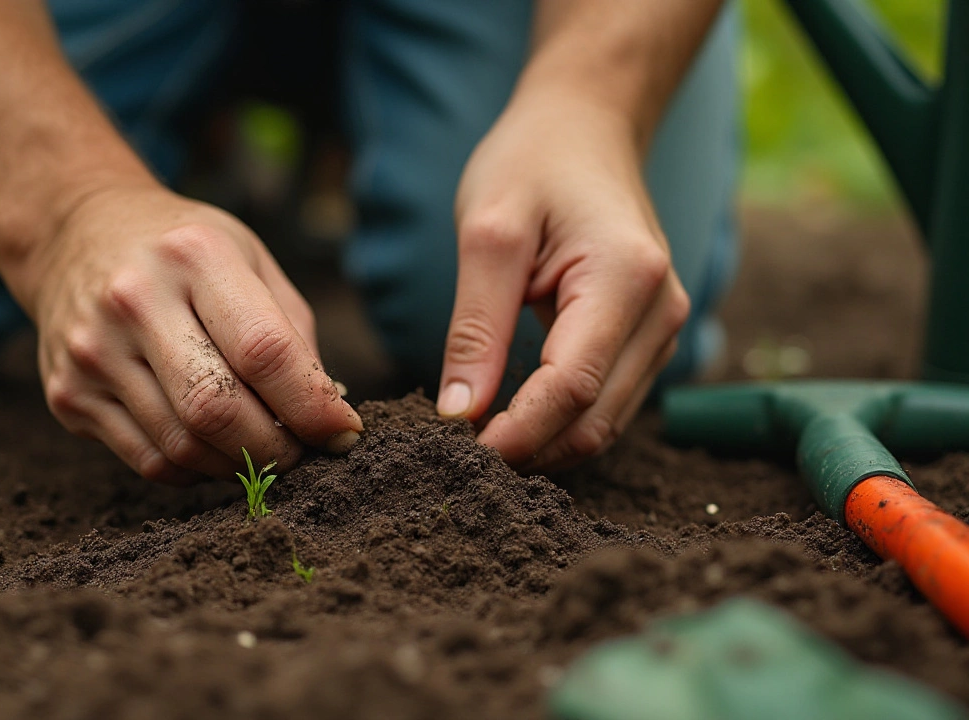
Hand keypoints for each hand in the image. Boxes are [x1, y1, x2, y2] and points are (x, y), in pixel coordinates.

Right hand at [18, 185, 361, 484]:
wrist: (74, 234)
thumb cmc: (182, 253)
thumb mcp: (248, 259)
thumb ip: (292, 335)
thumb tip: (329, 419)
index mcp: (193, 256)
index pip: (264, 351)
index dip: (312, 406)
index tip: (343, 433)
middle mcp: (134, 301)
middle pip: (218, 410)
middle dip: (275, 448)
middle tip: (301, 453)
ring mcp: (93, 352)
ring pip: (183, 447)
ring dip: (237, 465)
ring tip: (259, 448)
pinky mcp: (68, 396)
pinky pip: (149, 461)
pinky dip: (194, 470)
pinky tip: (211, 447)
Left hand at [438, 85, 689, 470]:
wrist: (585, 125)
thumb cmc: (532, 163)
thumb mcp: (487, 233)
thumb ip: (476, 327)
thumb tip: (459, 414)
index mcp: (626, 279)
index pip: (570, 389)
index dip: (514, 434)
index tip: (454, 454)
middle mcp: (661, 312)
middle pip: (593, 421)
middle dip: (525, 449)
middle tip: (452, 457)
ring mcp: (664, 328)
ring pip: (603, 424)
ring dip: (542, 444)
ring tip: (474, 440)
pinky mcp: (650, 338)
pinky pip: (606, 403)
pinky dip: (557, 422)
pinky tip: (508, 418)